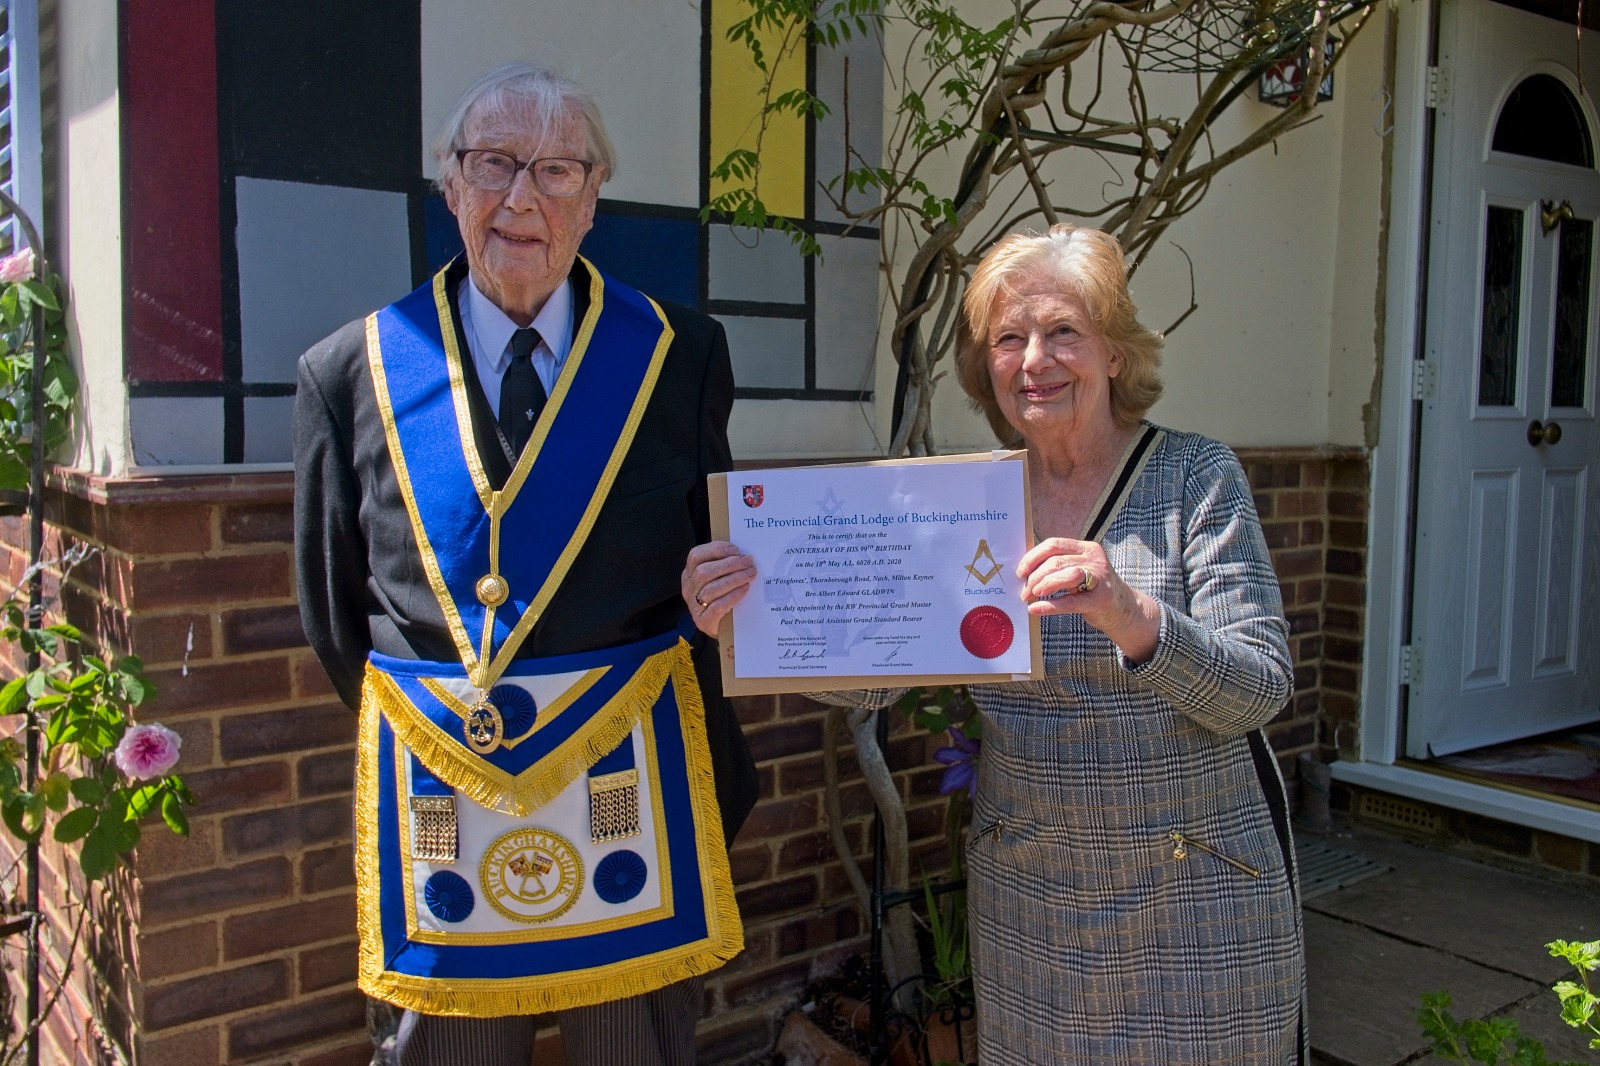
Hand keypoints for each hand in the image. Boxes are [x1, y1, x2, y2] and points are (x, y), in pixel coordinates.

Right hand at [682, 541, 755, 637]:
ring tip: (750, 574)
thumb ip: (723, 566)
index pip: (696, 556)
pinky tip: (744, 589)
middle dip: (729, 564)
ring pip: (711, 588)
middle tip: (747, 562)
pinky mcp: (703, 620)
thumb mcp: (716, 579)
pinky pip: (717, 606)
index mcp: (689, 573)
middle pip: (704, 571)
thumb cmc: (719, 597)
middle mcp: (689, 588)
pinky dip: (732, 596)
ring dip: (734, 579)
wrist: (719, 627)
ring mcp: (694, 605)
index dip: (716, 550)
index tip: (736, 550)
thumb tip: (742, 555)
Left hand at [1016, 537, 1159, 662]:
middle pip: (1055, 561)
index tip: (1021, 571)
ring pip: (1064, 575)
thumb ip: (1059, 566)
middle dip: (1034, 576)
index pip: (1054, 545)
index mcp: (1087, 548)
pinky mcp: (1101, 599)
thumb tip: (1025, 571)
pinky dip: (1050, 605)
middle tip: (1024, 591)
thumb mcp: (1079, 571)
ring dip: (1042, 586)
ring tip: (1031, 596)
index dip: (1033, 557)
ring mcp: (1100, 578)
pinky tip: (1036, 609)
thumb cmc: (1094, 590)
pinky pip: (1070, 601)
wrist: (1124, 610)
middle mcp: (1094, 559)